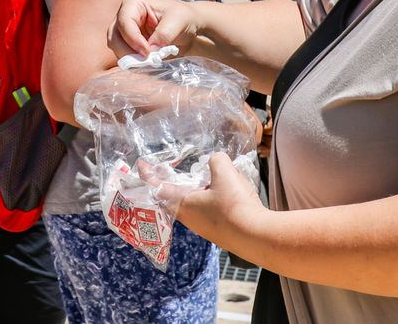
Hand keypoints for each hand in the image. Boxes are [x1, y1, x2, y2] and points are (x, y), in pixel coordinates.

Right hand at [108, 0, 200, 60]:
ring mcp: (126, 34)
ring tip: (150, 63)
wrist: (188, 27)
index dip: (133, 38)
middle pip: (114, 37)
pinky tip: (149, 64)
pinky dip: (135, 64)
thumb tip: (151, 49)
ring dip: (131, 59)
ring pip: (117, 49)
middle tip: (146, 61)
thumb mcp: (178, 20)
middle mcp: (125, 18)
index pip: (124, 22)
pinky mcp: (130, 46)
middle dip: (127, 51)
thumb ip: (164, 33)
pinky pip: (126, 58)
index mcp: (133, 5)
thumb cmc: (182, 17)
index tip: (147, 51)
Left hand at [150, 152, 264, 244]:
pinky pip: (209, 211)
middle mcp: (190, 218)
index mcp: (183, 204)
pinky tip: (226, 191)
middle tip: (170, 170)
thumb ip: (216, 161)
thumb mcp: (224, 173)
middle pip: (173, 197)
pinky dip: (210, 198)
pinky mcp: (220, 231)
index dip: (148, 173)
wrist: (256, 237)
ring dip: (193, 191)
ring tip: (204, 177)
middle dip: (170, 182)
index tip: (141, 164)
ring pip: (192, 204)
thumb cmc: (234, 206)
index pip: (157, 186)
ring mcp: (204, 227)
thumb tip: (217, 162)